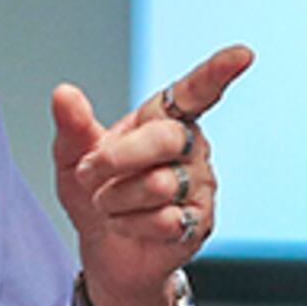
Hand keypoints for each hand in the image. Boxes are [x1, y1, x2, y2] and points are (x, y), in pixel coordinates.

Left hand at [51, 46, 252, 305]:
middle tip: (88, 174)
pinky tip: (129, 226)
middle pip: (165, 138)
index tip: (242, 55)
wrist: (105, 250)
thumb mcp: (73, 157)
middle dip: (117, 158)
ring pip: (158, 185)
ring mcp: (201, 184)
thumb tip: (64, 93)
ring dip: (116, 199)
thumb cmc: (95, 193)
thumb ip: (73, 126)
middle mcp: (191, 146)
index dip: (218, 72)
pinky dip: (131, 225)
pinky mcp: (200, 222)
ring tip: (110, 205)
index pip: (195, 91)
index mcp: (164, 118)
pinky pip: (163, 220)